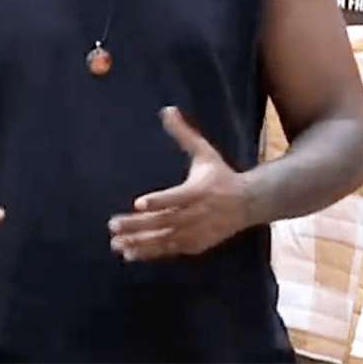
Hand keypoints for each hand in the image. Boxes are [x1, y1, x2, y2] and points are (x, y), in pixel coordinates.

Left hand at [109, 106, 250, 261]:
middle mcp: (198, 214)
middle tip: (113, 225)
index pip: (177, 198)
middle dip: (138, 226)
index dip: (158, 201)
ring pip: (165, 240)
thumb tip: (167, 109)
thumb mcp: (204, 152)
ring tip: (116, 244)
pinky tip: (130, 254)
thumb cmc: (221, 175)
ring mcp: (197, 232)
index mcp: (200, 191)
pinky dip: (150, 253)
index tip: (138, 203)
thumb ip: (184, 134)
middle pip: (165, 222)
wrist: (249, 203)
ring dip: (140, 243)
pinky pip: (170, 251)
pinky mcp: (196, 245)